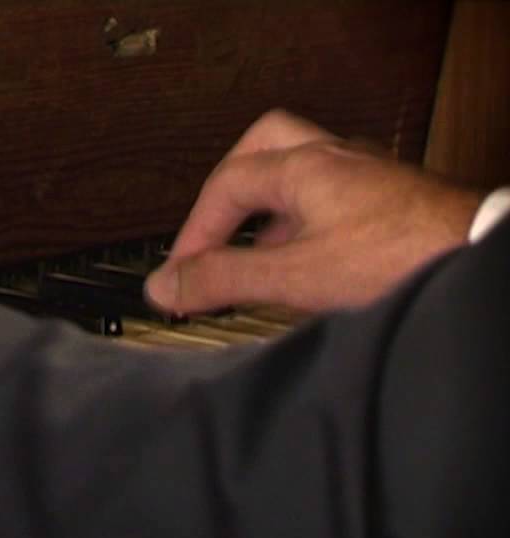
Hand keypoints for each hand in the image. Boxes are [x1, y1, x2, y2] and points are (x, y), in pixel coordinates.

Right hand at [144, 109, 482, 313]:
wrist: (476, 262)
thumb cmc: (401, 260)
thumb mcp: (294, 277)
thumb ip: (223, 279)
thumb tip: (165, 284)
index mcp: (305, 166)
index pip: (225, 186)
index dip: (193, 232)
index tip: (179, 276)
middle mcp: (338, 159)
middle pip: (264, 147)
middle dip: (228, 189)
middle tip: (212, 229)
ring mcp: (371, 177)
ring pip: (303, 172)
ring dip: (270, 210)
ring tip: (255, 256)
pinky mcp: (396, 203)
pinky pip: (335, 197)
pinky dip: (306, 223)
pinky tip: (309, 263)